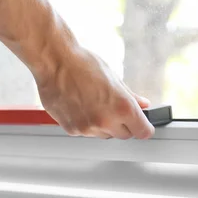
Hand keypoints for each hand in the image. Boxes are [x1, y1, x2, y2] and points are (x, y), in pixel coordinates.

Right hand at [35, 44, 154, 139]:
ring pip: (103, 134)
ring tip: (92, 103)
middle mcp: (105, 121)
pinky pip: (85, 132)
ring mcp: (87, 128)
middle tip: (112, 107)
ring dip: (102, 125)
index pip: (143, 132)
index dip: (142, 126)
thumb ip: (130, 97)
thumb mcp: (113, 77)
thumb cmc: (81, 64)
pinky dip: (85, 123)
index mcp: (122, 108)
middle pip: (124, 135)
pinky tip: (79, 105)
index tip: (140, 123)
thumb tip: (142, 105)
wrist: (54, 62)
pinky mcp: (71, 129)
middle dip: (122, 124)